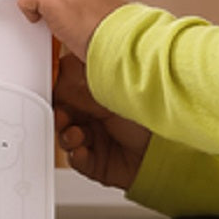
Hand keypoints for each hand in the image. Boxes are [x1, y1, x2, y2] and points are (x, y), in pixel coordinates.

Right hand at [53, 52, 149, 190]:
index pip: (63, 90)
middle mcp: (92, 115)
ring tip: (76, 134)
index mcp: (93, 91)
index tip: (47, 92)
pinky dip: (77, 157)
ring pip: (65, 138)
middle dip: (57, 116)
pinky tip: (82, 150)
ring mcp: (94, 139)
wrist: (171, 144)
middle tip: (60, 115)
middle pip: (60, 115)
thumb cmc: (152, 107)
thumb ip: (90, 68)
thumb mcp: (115, 80)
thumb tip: (67, 57)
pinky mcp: (97, 162)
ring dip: (66, 137)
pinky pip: (78, 161)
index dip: (53, 93)